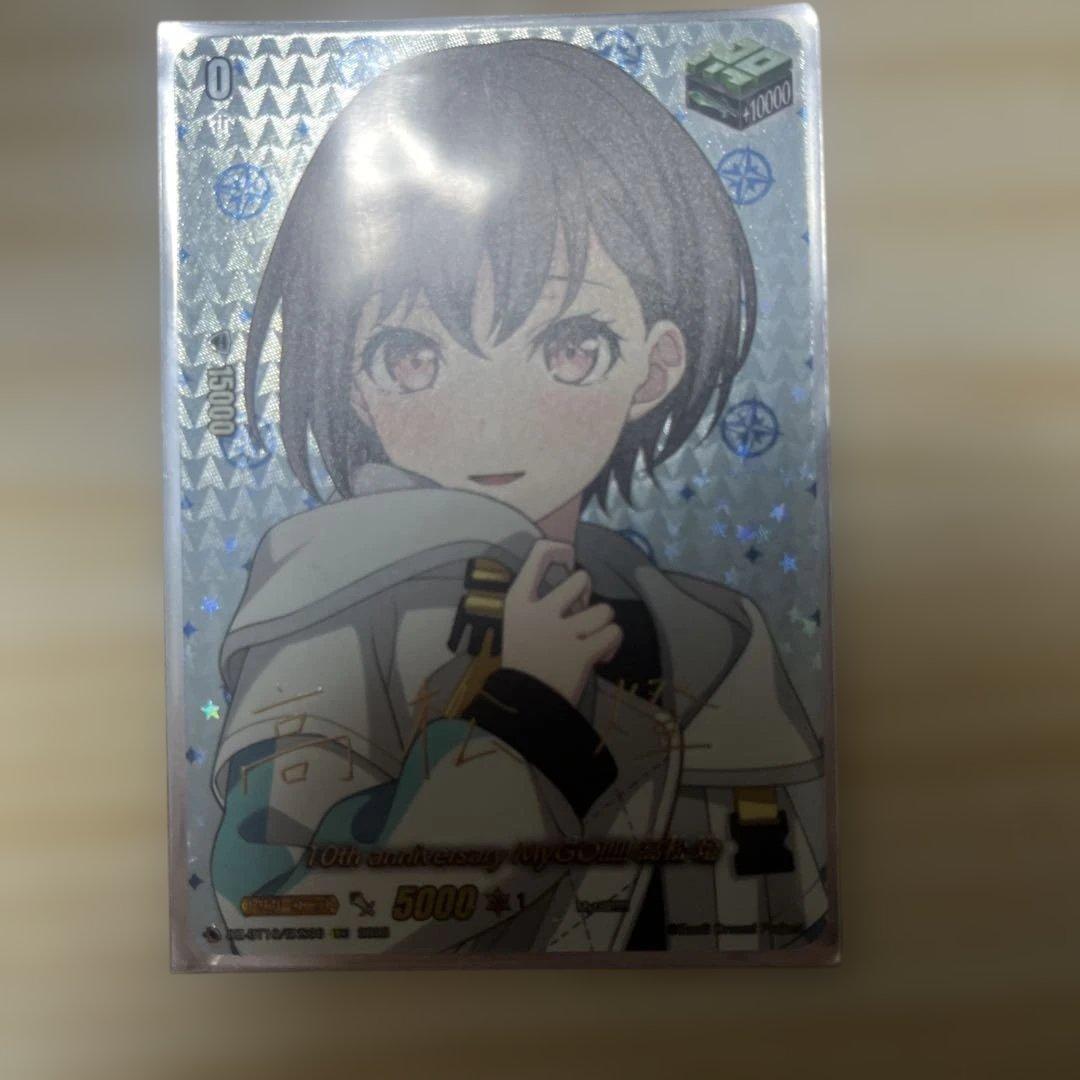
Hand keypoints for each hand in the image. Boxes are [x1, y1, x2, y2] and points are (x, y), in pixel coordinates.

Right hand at [501, 540, 622, 705]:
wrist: (524, 703)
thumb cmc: (524, 660)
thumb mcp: (519, 624)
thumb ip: (542, 602)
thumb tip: (581, 583)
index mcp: (519, 602)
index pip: (538, 554)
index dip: (558, 549)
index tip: (565, 556)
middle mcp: (540, 612)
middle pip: (582, 579)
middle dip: (588, 595)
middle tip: (581, 614)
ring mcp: (562, 633)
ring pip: (604, 610)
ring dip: (602, 624)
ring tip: (592, 639)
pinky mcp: (582, 654)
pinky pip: (613, 633)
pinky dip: (612, 643)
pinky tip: (601, 655)